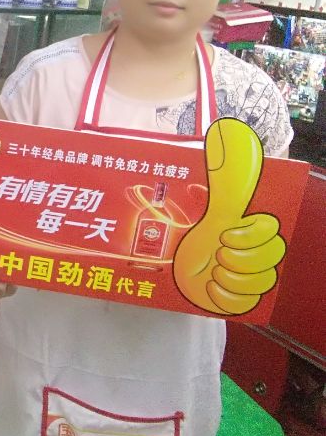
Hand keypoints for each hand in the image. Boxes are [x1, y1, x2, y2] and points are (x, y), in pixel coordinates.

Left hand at [173, 118, 285, 314]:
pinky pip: (245, 304)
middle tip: (215, 252)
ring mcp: (247, 278)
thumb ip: (220, 175)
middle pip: (270, 258)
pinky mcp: (235, 301)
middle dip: (238, 256)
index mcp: (248, 228)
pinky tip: (210, 287)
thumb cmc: (185, 233)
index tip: (225, 234)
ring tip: (211, 269)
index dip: (251, 235)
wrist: (164, 267)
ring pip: (260, 282)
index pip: (272, 231)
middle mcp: (253, 252)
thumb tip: (227, 131)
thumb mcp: (203, 201)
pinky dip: (223, 296)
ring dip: (228, 275)